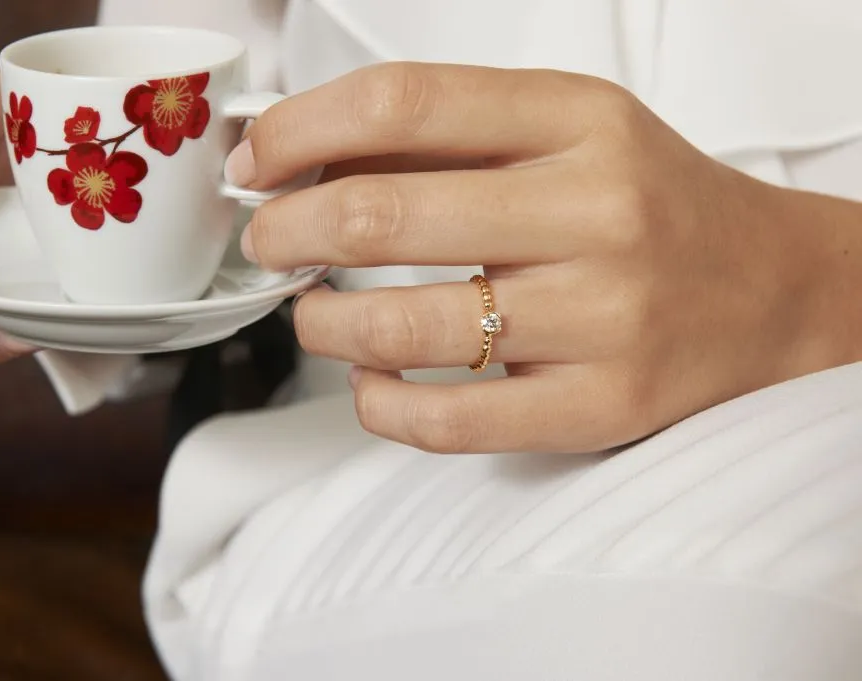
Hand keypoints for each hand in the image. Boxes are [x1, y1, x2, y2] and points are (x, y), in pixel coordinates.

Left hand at [229, 63, 861, 453]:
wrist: (769, 292)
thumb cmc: (650, 206)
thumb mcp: (567, 133)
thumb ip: (446, 137)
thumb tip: (304, 157)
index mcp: (580, 121)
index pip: (405, 102)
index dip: (301, 130)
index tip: (256, 162)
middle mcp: (597, 212)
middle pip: (383, 214)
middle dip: (287, 233)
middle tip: (269, 243)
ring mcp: (603, 318)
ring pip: (403, 328)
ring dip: (321, 325)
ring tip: (312, 317)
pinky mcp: (599, 408)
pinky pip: (449, 422)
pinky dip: (380, 405)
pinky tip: (374, 382)